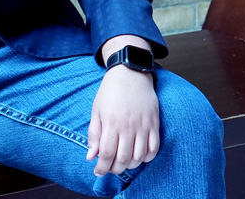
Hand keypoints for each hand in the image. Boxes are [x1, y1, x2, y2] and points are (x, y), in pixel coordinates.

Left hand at [87, 44, 159, 176]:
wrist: (130, 73)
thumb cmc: (110, 92)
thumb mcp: (96, 110)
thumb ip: (94, 134)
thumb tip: (91, 156)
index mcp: (111, 123)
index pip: (107, 154)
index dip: (102, 167)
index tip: (98, 172)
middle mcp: (128, 126)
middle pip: (123, 159)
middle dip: (115, 169)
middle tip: (110, 168)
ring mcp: (143, 126)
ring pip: (139, 157)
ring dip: (130, 165)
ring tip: (123, 163)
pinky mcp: (154, 124)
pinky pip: (154, 148)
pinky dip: (147, 158)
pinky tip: (139, 157)